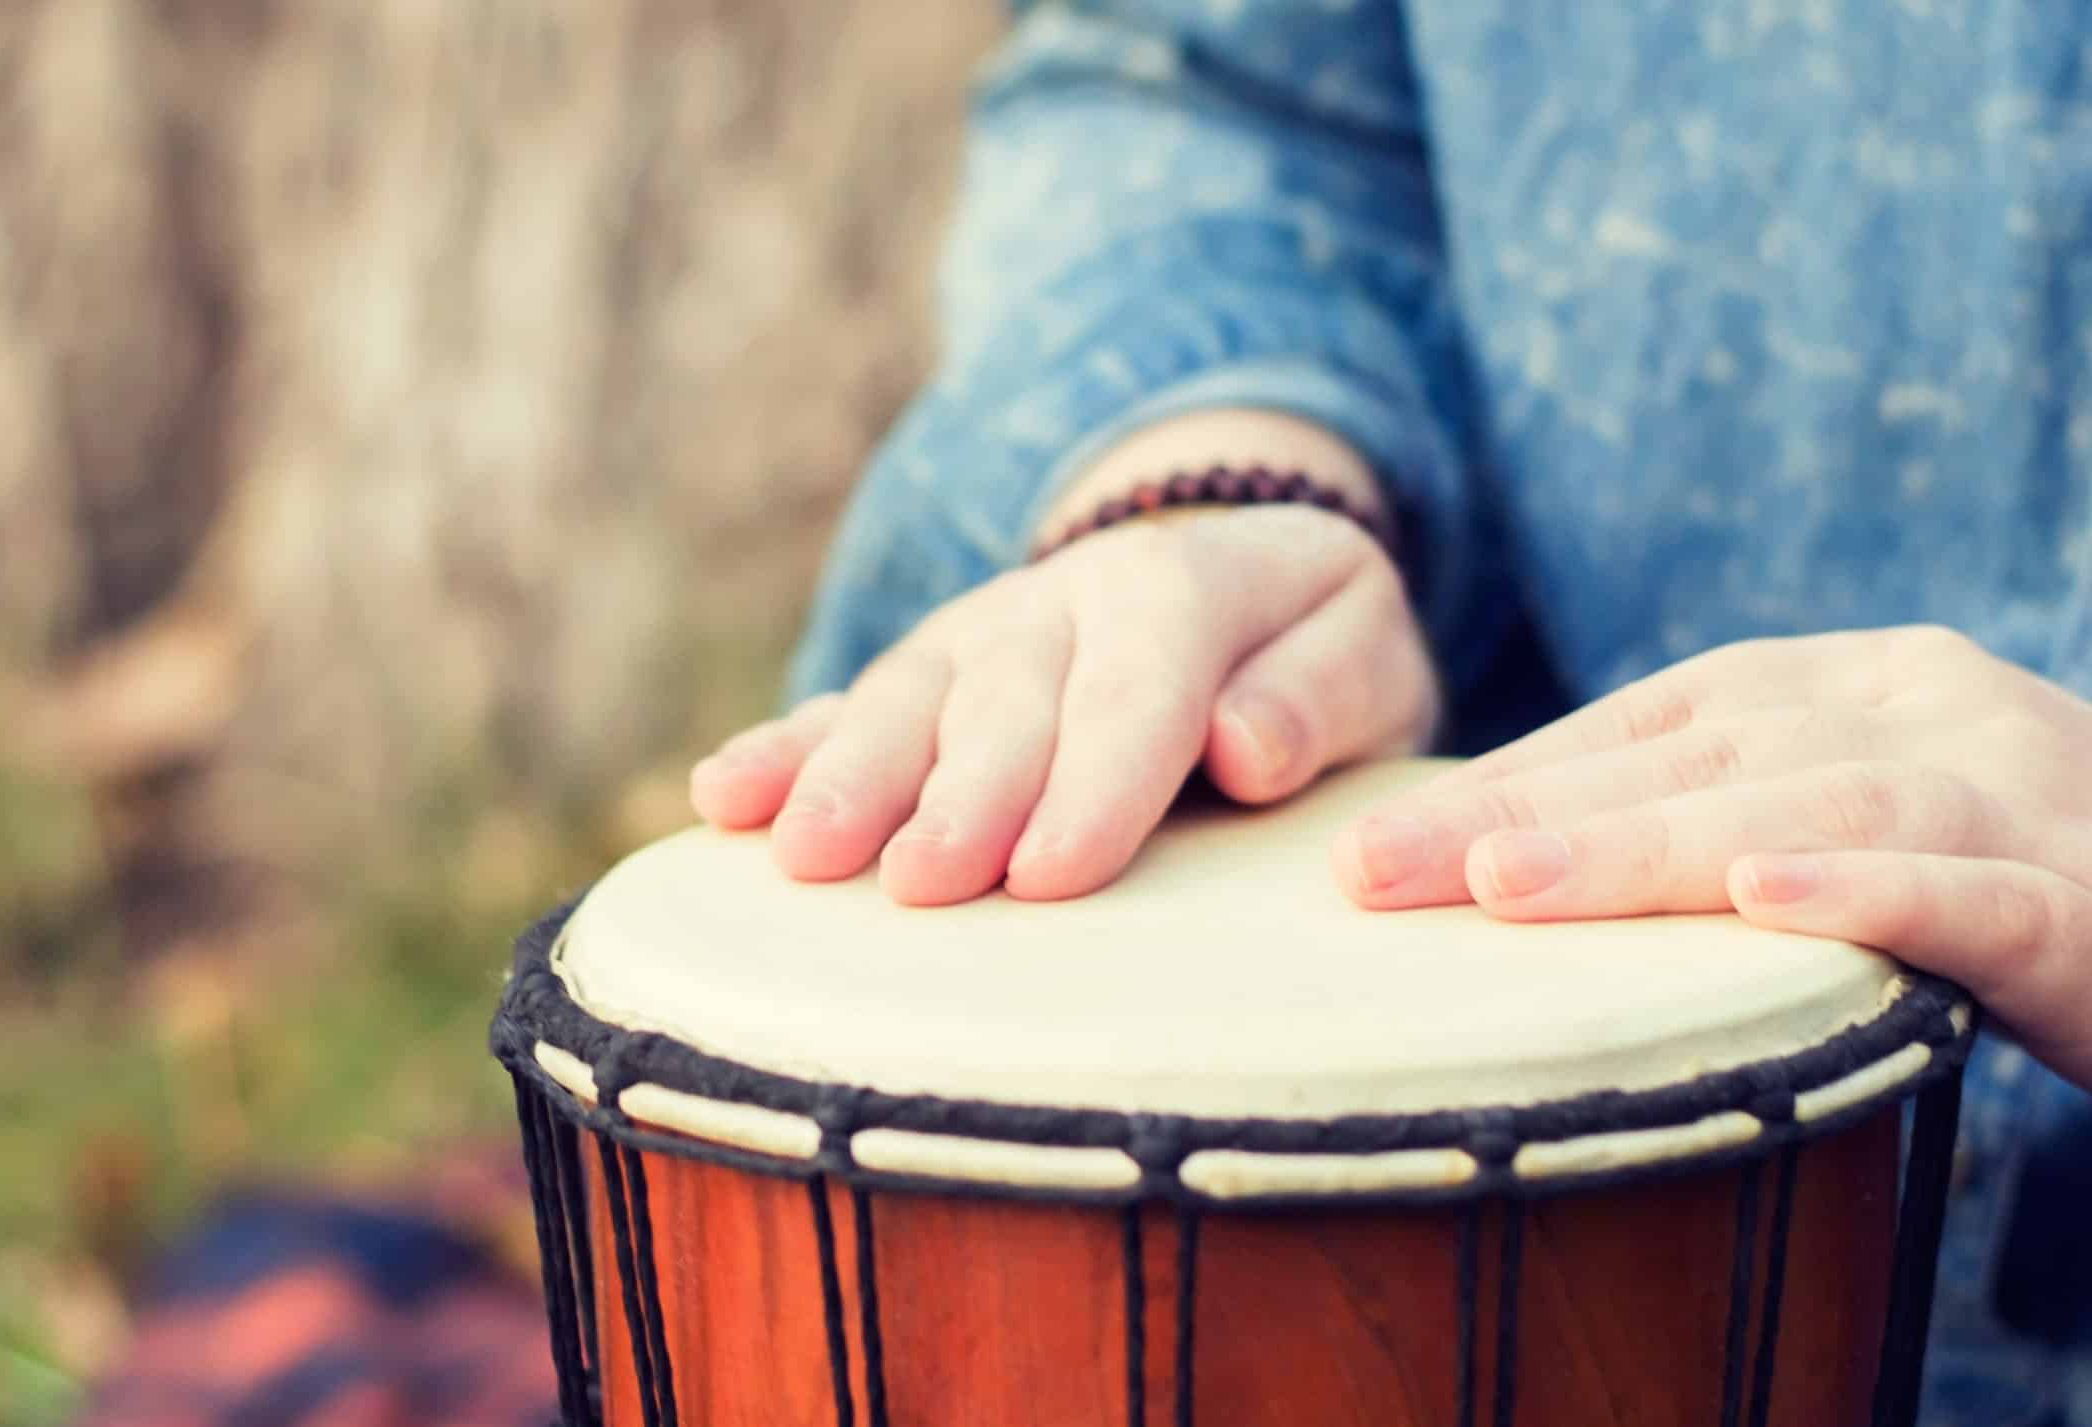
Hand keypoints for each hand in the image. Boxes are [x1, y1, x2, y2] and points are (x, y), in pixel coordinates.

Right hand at [691, 504, 1435, 904]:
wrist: (1237, 577)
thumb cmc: (1309, 654)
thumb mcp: (1365, 651)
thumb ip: (1325, 692)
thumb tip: (1247, 746)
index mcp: (1186, 584)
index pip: (1142, 680)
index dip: (1097, 776)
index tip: (1055, 870)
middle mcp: (1064, 598)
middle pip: (1008, 695)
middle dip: (962, 791)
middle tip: (922, 884)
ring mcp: (980, 632)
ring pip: (909, 697)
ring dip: (852, 775)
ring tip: (804, 857)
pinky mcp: (925, 675)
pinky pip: (846, 705)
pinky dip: (785, 751)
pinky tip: (726, 798)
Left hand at [1332, 624, 2091, 1179]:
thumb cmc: (2075, 900)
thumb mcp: (1893, 837)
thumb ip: (1755, 829)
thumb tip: (1556, 875)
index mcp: (1867, 689)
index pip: (1658, 719)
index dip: (1514, 776)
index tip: (1370, 846)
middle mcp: (1934, 711)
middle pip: (1698, 755)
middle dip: (1521, 814)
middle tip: (1367, 874)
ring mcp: (2024, 800)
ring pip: (1808, 810)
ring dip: (1651, 844)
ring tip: (1508, 881)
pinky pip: (1975, 892)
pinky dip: (1870, 891)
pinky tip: (1767, 901)